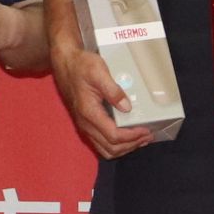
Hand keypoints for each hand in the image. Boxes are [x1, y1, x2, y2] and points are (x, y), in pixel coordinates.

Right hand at [58, 44, 160, 160]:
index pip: (113, 136)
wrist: (65, 63)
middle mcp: (85, 123)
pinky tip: (127, 137)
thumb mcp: (98, 72)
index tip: (146, 130)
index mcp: (89, 112)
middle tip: (148, 136)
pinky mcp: (86, 123)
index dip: (132, 137)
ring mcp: (85, 125)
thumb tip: (127, 107)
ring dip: (125, 148)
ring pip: (105, 149)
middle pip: (111, 148)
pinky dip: (117, 144)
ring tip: (141, 139)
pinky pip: (101, 143)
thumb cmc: (81, 66)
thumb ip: (113, 90)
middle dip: (132, 145)